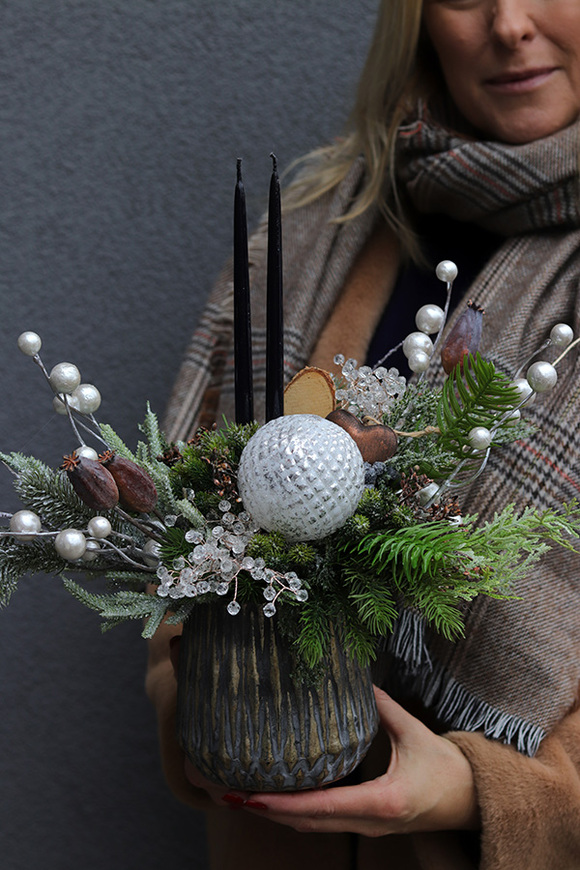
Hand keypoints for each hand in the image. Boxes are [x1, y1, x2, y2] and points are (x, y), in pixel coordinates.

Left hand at [233, 687, 479, 835]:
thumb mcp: (415, 732)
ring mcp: (364, 828)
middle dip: (262, 809)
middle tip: (222, 790)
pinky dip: (291, 812)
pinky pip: (321, 822)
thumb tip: (356, 677)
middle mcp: (368, 822)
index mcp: (382, 801)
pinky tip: (269, 797)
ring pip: (309, 826)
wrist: (471, 800)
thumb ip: (382, 706)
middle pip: (306, 822)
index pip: (324, 806)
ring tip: (233, 793)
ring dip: (272, 813)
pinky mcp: (363, 825)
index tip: (251, 796)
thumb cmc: (446, 767)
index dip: (285, 804)